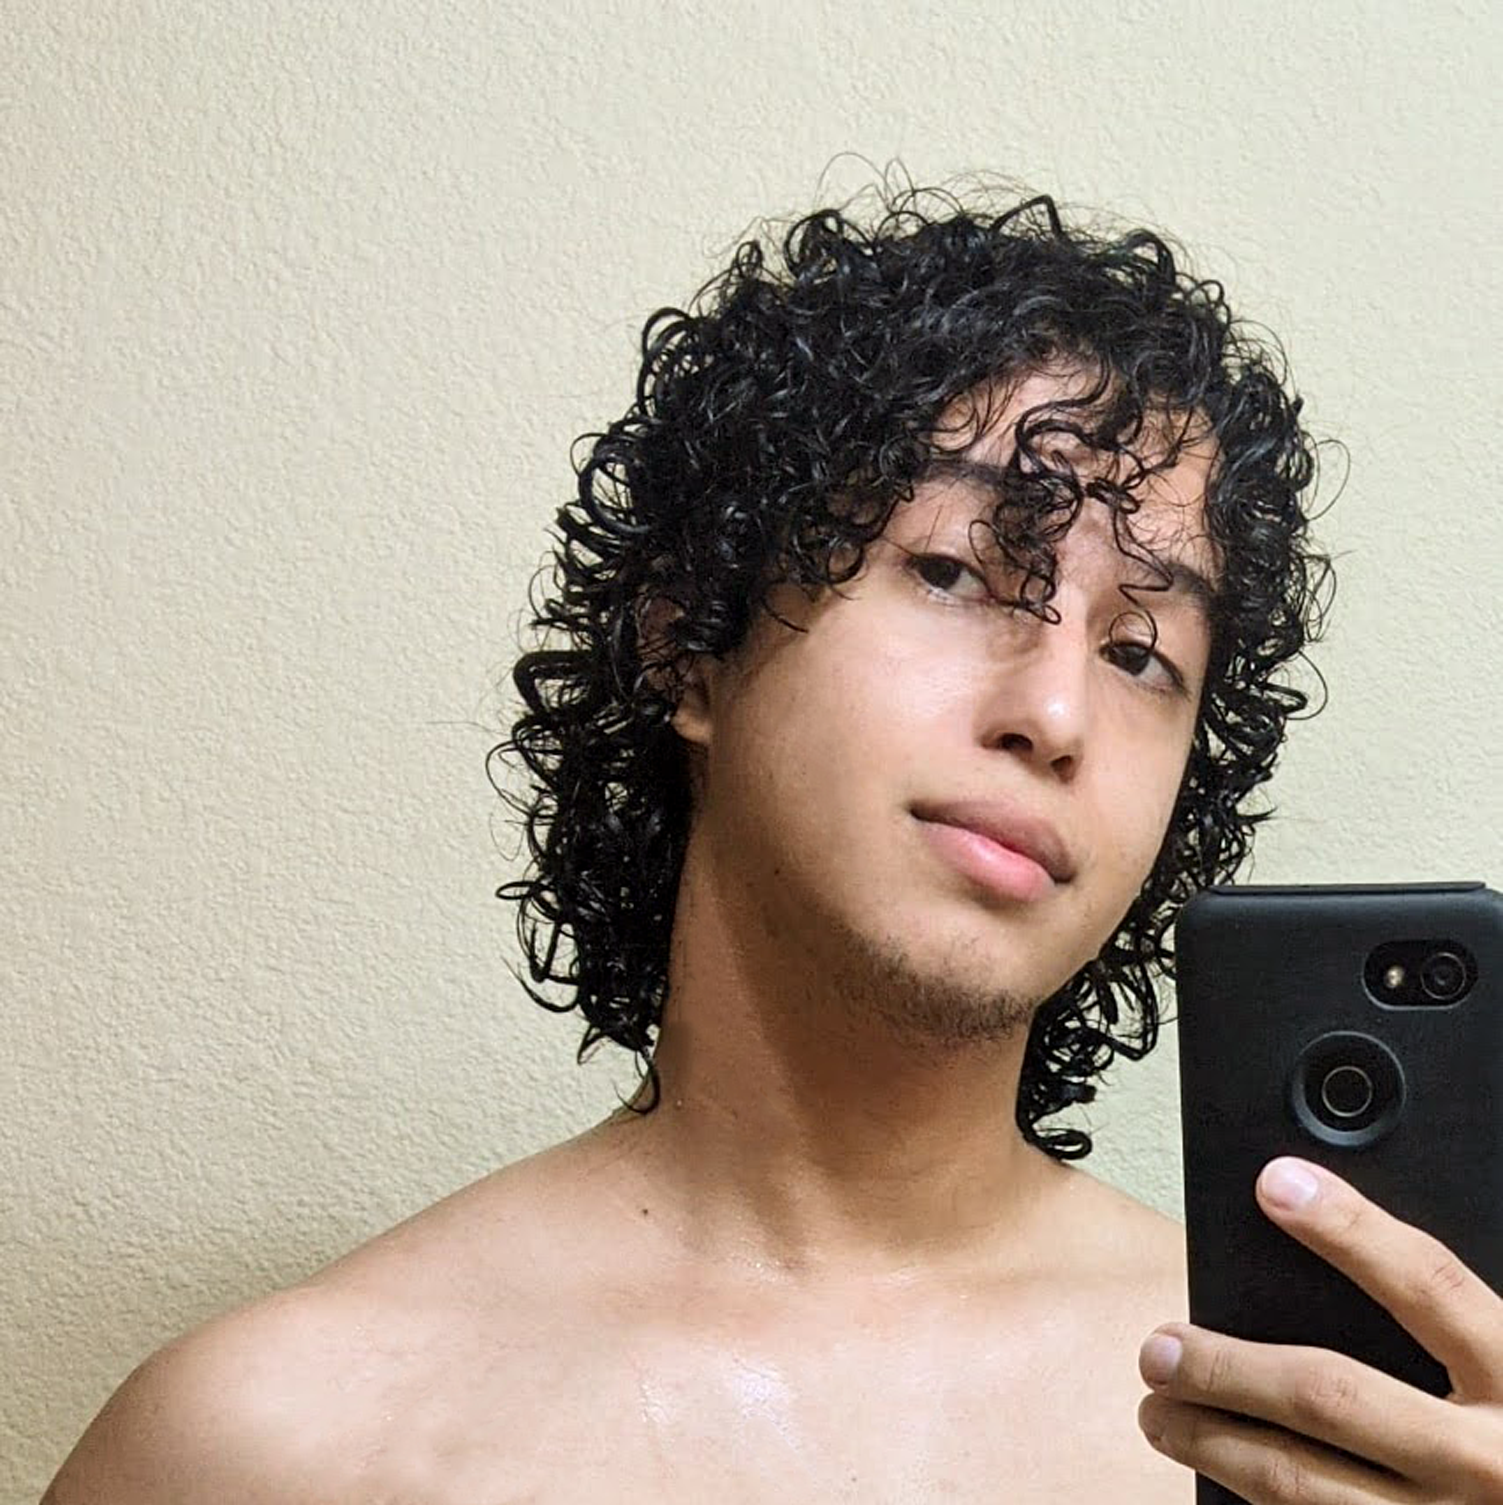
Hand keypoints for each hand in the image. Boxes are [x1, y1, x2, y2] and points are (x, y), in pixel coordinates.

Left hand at [1136, 1157, 1502, 1501]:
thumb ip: (1448, 1328)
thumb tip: (1327, 1235)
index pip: (1428, 1285)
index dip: (1350, 1229)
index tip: (1275, 1185)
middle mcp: (1490, 1461)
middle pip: (1332, 1394)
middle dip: (1228, 1367)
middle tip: (1160, 1349)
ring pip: (1303, 1484)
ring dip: (1214, 1444)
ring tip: (1160, 1414)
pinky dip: (1252, 1501)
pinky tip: (1217, 1475)